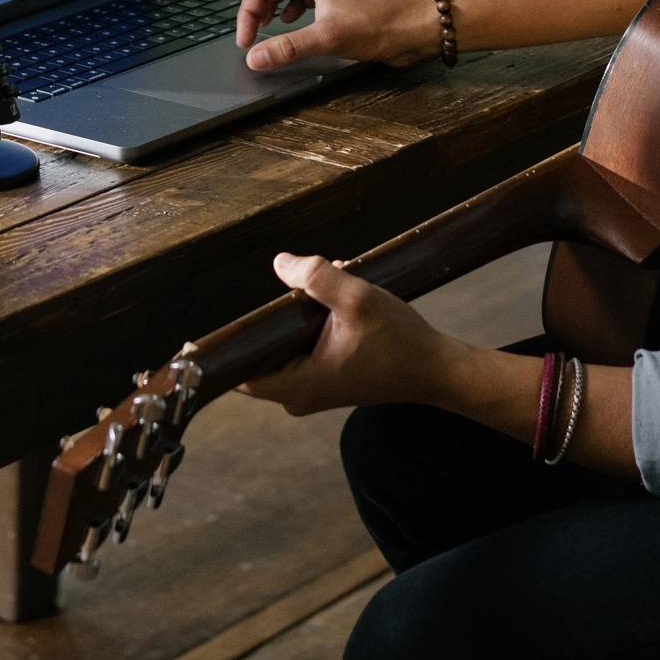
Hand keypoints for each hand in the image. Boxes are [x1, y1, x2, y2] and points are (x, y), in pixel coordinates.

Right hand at [236, 0, 439, 69]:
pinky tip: (291, 21)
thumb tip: (257, 57)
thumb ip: (287, 48)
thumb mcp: (328, 39)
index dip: (246, 15)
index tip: (246, 42)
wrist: (416, 24)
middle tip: (250, 26)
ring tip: (264, 25)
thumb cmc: (382, 24)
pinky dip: (288, 3)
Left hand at [239, 252, 465, 416]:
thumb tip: (281, 263)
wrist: (435, 369)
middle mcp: (298, 396)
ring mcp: (311, 390)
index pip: (239, 373)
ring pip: (281, 348)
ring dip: (298, 316)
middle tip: (302, 291)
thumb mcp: (358, 299)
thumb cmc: (400, 341)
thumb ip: (317, 278)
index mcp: (298, 386)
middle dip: (276, 316)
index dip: (228, 346)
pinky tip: (337, 302)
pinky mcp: (323, 380)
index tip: (224, 317)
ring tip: (331, 292)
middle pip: (259, 354)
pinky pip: (299, 350)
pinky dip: (310, 325)